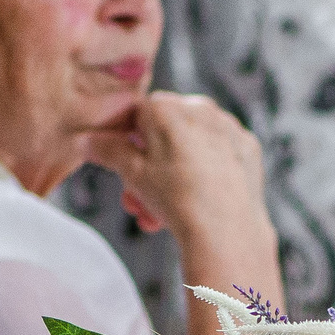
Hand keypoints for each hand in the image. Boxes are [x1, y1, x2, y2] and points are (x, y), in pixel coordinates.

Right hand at [84, 93, 282, 334]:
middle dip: (145, 168)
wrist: (226, 229)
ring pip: (188, 146)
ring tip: (159, 214)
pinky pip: (215, 154)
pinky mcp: (247, 147)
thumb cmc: (177, 199)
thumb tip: (86, 140)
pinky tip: (194, 202)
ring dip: (168, 177)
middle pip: (161, 133)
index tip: (119, 168)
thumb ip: (107, 150)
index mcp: (165, 106)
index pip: (134, 115)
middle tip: (137, 200)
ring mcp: (227, 127)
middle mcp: (199, 107)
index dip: (122, 143)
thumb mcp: (130, 173)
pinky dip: (202, 173)